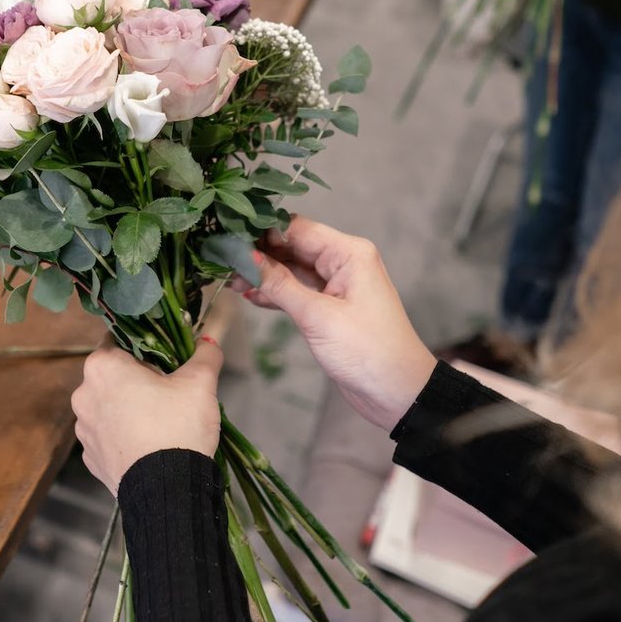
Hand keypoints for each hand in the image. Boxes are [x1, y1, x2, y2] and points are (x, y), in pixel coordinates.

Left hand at [72, 332, 224, 495]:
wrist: (167, 490)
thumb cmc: (178, 425)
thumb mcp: (200, 384)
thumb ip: (204, 356)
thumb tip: (208, 342)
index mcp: (102, 367)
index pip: (118, 340)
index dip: (144, 347)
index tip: (164, 360)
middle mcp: (83, 395)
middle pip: (112, 376)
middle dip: (136, 380)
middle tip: (168, 392)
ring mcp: (84, 429)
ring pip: (108, 407)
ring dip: (128, 409)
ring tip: (160, 422)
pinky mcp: (91, 458)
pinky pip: (108, 437)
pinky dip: (124, 436)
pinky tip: (147, 444)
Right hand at [233, 217, 435, 431]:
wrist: (397, 392)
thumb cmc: (368, 351)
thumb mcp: (318, 317)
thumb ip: (279, 285)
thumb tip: (245, 258)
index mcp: (349, 253)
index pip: (296, 229)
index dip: (262, 232)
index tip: (229, 238)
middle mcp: (343, 262)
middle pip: (292, 246)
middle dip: (258, 253)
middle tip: (223, 261)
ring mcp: (336, 284)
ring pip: (291, 269)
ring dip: (263, 274)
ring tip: (230, 280)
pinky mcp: (329, 306)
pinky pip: (297, 290)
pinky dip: (275, 293)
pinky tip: (249, 295)